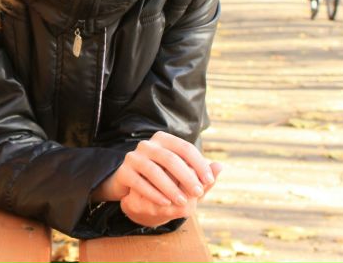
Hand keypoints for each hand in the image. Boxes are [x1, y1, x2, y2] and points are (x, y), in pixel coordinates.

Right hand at [92, 131, 218, 205]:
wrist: (132, 189)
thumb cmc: (163, 180)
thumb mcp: (183, 177)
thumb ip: (200, 173)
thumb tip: (219, 166)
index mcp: (164, 139)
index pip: (185, 148)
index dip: (199, 164)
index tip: (209, 180)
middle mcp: (147, 145)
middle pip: (170, 158)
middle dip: (186, 176)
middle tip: (198, 193)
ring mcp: (133, 157)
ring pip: (153, 170)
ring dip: (170, 187)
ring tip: (182, 201)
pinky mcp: (123, 172)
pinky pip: (139, 182)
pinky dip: (154, 193)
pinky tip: (165, 203)